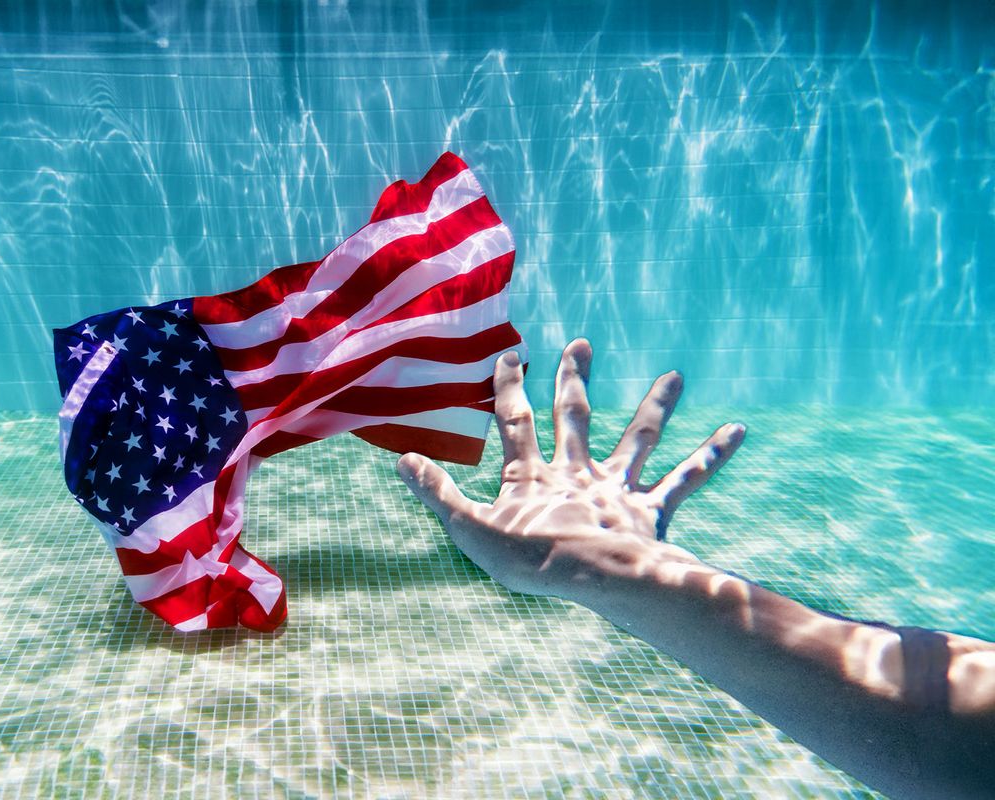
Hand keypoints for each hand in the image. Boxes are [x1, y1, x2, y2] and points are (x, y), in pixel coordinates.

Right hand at [397, 339, 745, 602]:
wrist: (592, 580)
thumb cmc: (529, 561)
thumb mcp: (469, 529)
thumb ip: (438, 493)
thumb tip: (400, 458)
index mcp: (533, 477)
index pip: (515, 422)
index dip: (508, 387)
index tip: (509, 353)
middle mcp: (577, 472)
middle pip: (574, 416)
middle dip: (573, 379)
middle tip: (580, 343)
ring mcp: (617, 489)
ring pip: (638, 438)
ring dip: (655, 406)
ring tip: (676, 375)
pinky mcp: (651, 510)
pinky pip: (686, 479)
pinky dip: (712, 454)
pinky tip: (737, 430)